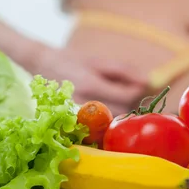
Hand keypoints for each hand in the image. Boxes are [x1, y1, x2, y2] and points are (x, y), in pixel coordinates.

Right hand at [32, 46, 148, 114]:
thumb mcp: (98, 60)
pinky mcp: (71, 120)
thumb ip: (123, 71)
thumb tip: (147, 82)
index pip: (126, 96)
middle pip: (119, 112)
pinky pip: (94, 128)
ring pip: (108, 122)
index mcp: (91, 83)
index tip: (141, 88)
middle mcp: (83, 101)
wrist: (40, 64)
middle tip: (131, 99)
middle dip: (129, 106)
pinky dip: (103, 123)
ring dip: (117, 115)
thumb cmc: (72, 59)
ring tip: (118, 105)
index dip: (137, 93)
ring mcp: (76, 114)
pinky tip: (105, 116)